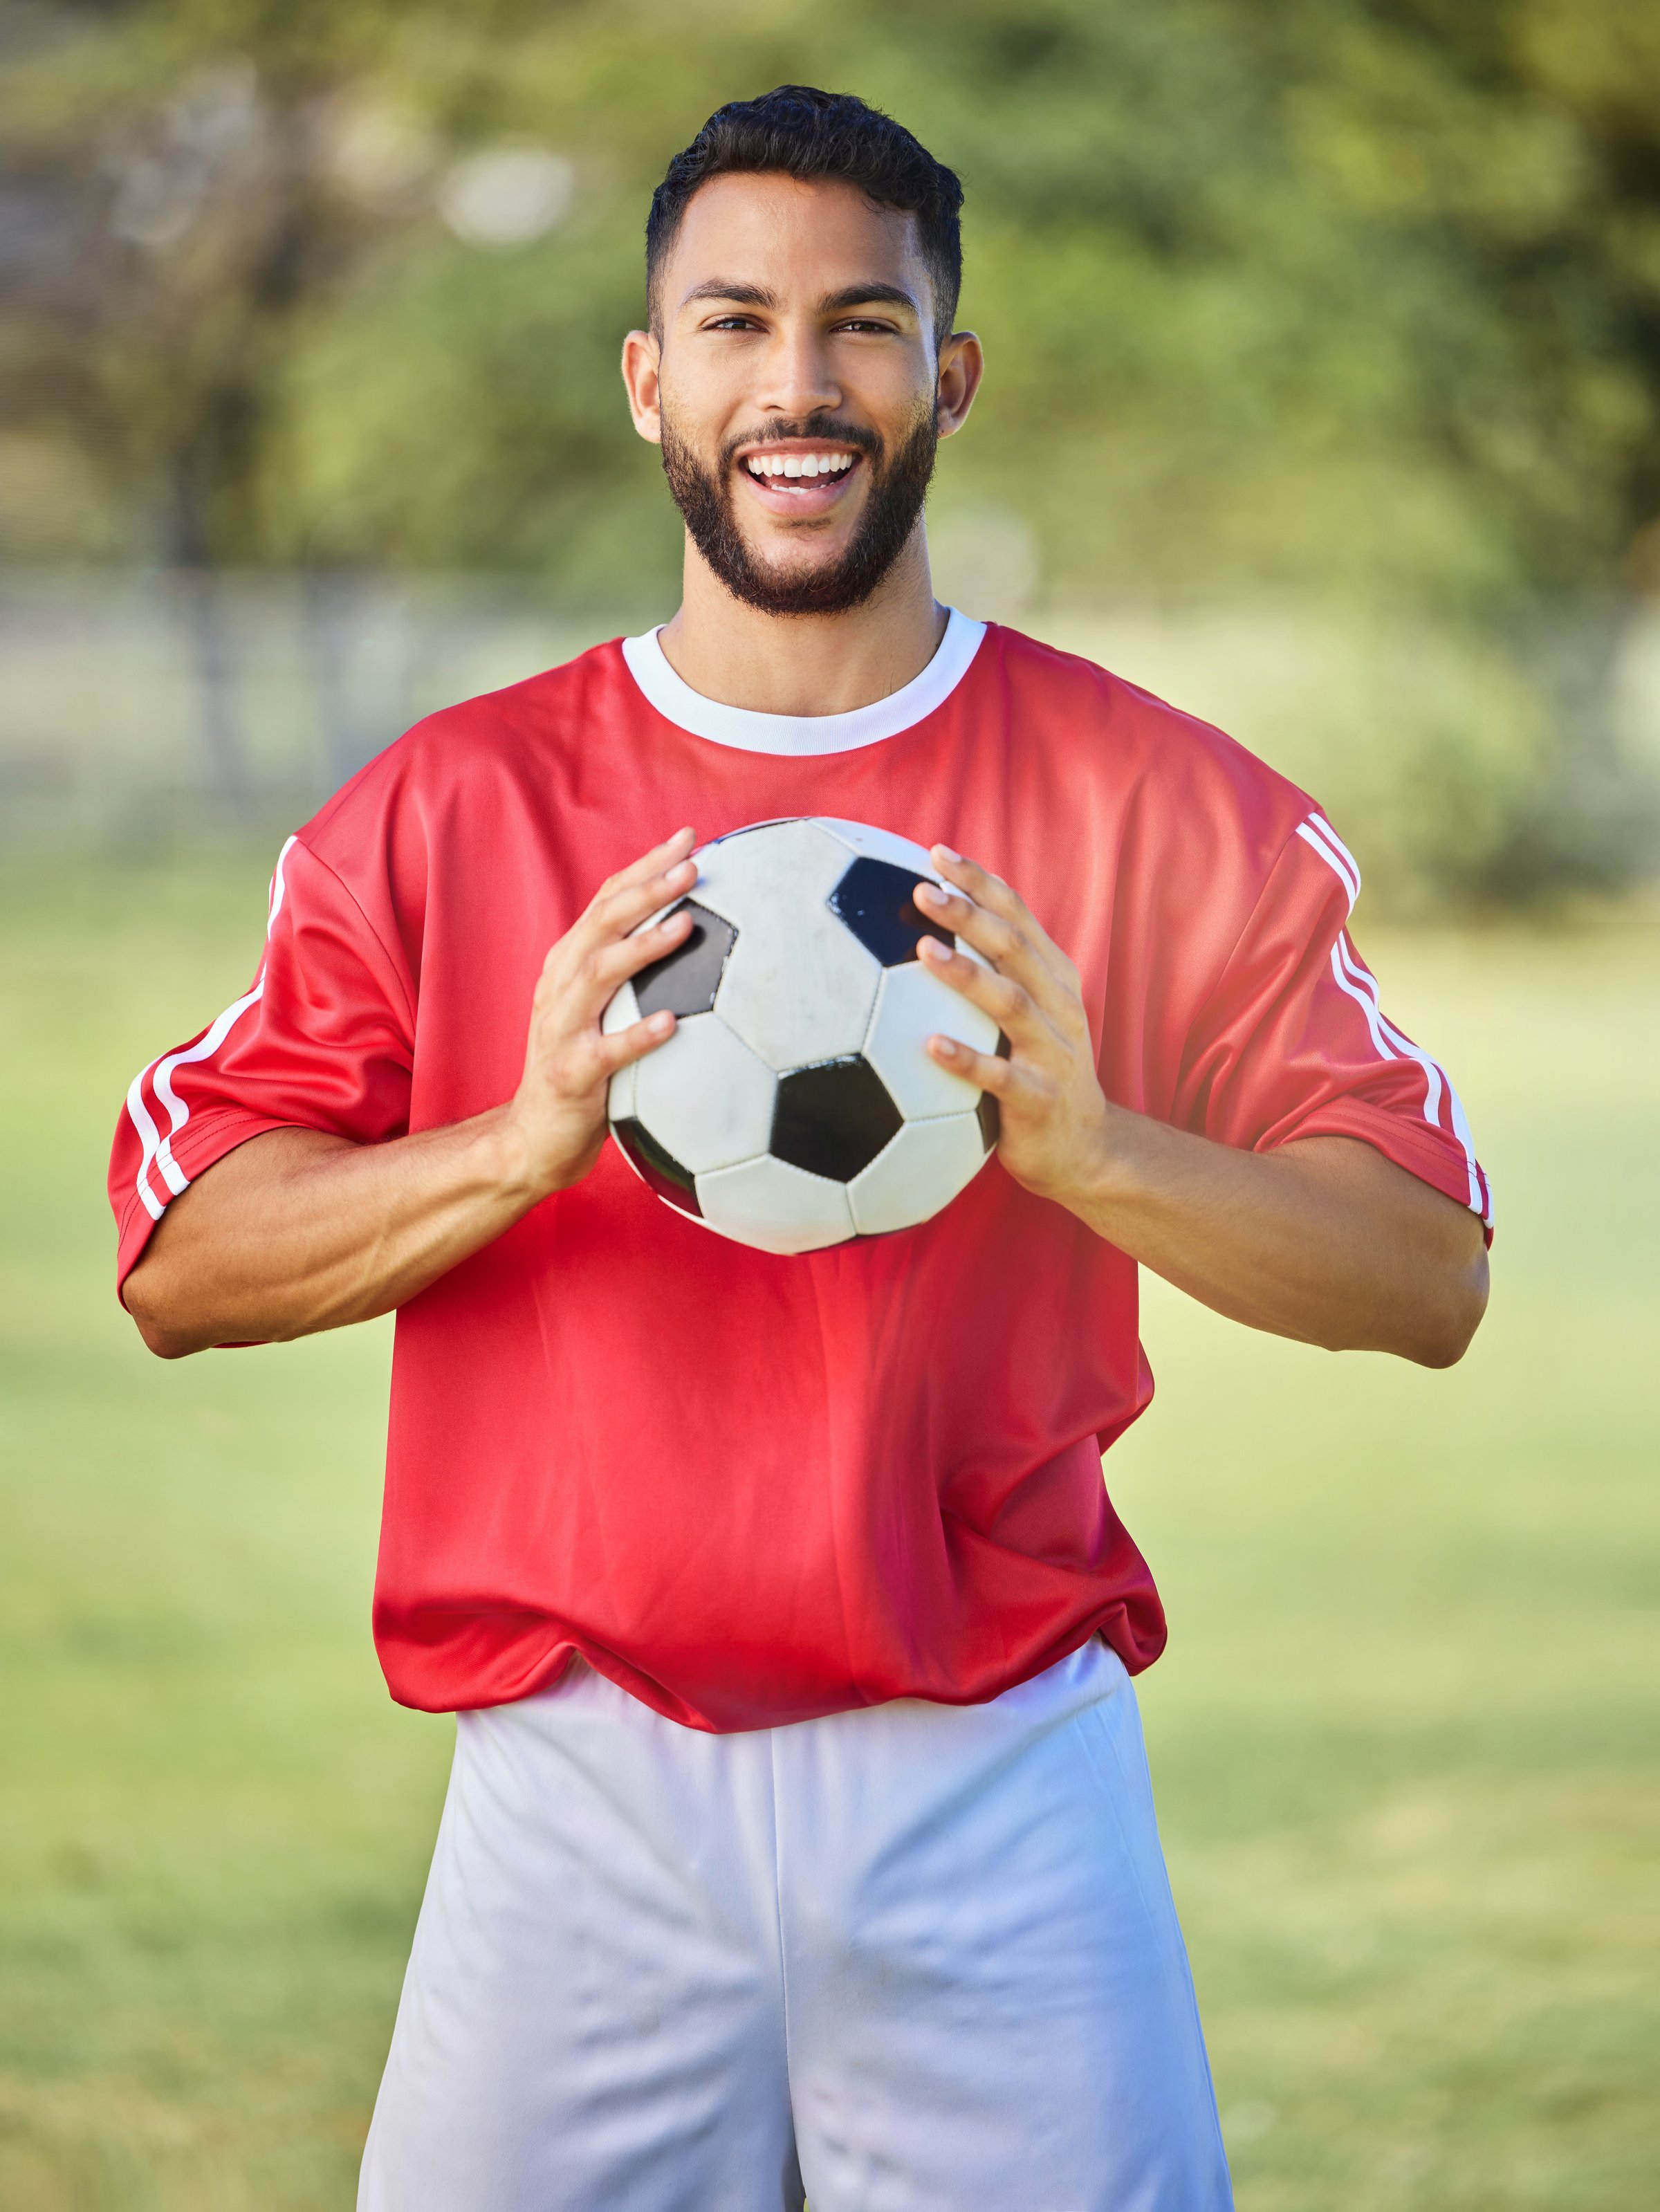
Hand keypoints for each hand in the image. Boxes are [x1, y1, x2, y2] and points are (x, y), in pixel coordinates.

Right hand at [496, 827, 698, 1199]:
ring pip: (599, 974)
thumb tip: (692, 928)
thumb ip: (631, 972)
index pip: (607, 900)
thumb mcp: (601, 1009)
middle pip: (602, 922)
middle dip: (647, 889)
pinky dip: (638, 1034)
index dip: (645, 866)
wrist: (535, 1137)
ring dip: (644, 947)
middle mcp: (560, 986)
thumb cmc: (583, 1068)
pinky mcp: (572, 1074)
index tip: (689, 838)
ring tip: (686, 925)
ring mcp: (561, 1028)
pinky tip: (672, 1022)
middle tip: (693, 865)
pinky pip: (607, 1051)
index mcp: (569, 964)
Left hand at [913, 847, 1110, 1210]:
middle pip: (1014, 948)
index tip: (936, 853)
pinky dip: (966, 1059)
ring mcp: (1051, 1051)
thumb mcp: (1026, 1011)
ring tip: (925, 952)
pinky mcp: (1038, 1098)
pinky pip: (999, 1077)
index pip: (1017, 916)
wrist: (1082, 1146)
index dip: (980, 882)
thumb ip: (991, 970)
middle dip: (970, 914)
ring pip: (1010, 1004)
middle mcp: (1057, 1005)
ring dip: (968, 975)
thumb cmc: (1036, 1066)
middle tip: (923, 891)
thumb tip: (921, 923)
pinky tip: (929, 1046)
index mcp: (1052, 976)